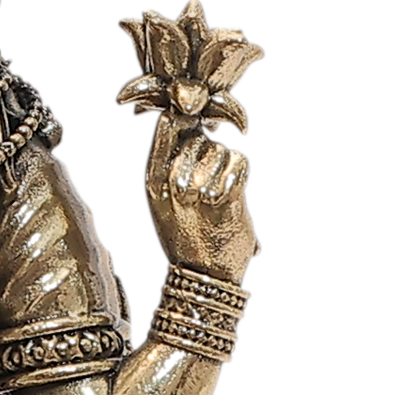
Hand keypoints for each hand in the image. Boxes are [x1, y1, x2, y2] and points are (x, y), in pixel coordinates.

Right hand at [145, 112, 256, 284]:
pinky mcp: (226, 198)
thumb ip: (170, 160)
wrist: (203, 276)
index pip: (167, 126)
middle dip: (209, 153)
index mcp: (152, 180)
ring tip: (220, 194)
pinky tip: (234, 194)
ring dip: (226, 168)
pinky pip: (239, 163)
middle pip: (199, 138)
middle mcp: (172, 182)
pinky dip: (242, 175)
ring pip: (221, 151)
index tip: (193, 126)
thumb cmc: (186, 234)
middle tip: (208, 182)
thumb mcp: (164, 198)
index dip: (184, 120)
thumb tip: (183, 117)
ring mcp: (198, 190)